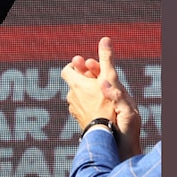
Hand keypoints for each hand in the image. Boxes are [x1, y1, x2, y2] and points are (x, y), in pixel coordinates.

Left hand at [62, 37, 143, 158]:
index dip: (76, 65)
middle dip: (85, 77)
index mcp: (75, 85)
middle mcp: (71, 96)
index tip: (87, 65)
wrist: (105, 137)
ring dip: (88, 91)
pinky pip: (82, 108)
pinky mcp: (79, 120)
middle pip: (74, 82)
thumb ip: (106, 59)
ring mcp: (74, 110)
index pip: (67, 69)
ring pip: (79, 96)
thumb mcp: (110, 80)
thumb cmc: (109, 107)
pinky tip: (101, 107)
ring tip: (102, 93)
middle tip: (97, 76)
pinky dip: (89, 104)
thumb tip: (105, 39)